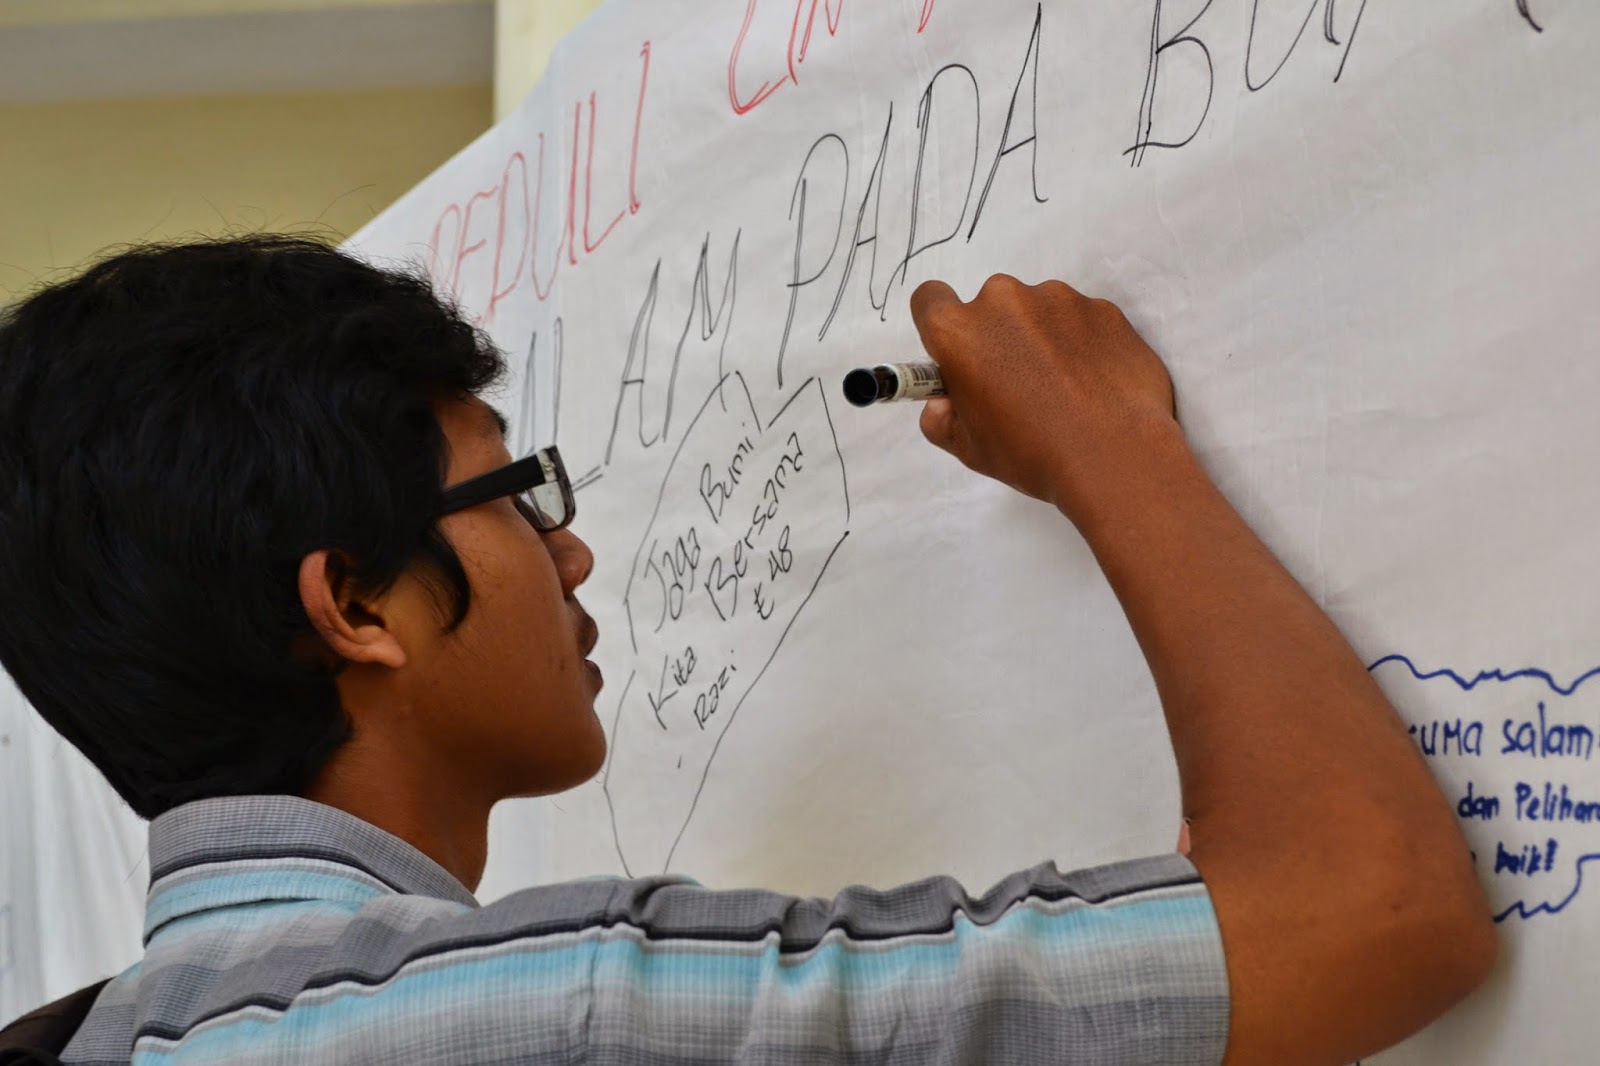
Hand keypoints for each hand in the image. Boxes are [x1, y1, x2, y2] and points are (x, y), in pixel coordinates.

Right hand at [909, 275, 1180, 519]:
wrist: (1117, 454)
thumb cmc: (1033, 454)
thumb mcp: (970, 450)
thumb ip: (942, 419)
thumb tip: (942, 401)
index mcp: (960, 332)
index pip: (930, 299)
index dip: (941, 327)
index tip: (958, 353)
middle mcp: (1004, 300)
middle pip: (989, 306)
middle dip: (998, 335)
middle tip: (1018, 383)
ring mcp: (1058, 298)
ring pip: (1038, 310)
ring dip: (1042, 337)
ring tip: (1064, 386)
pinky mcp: (1102, 307)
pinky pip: (1081, 319)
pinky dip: (1082, 342)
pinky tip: (1094, 382)